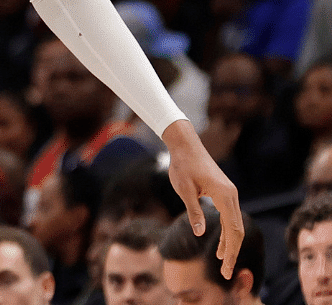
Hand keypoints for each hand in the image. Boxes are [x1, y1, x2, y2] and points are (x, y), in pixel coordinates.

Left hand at [162, 119, 244, 277]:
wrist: (185, 145)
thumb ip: (193, 210)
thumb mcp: (184, 189)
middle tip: (227, 273)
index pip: (233, 230)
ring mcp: (229, 194)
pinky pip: (229, 217)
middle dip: (232, 252)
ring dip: (230, 244)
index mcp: (224, 195)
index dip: (231, 251)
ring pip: (235, 224)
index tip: (226, 268)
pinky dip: (226, 232)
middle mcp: (231, 195)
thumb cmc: (182, 165)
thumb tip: (200, 233)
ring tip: (223, 263)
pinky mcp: (224, 193)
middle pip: (237, 230)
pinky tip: (219, 245)